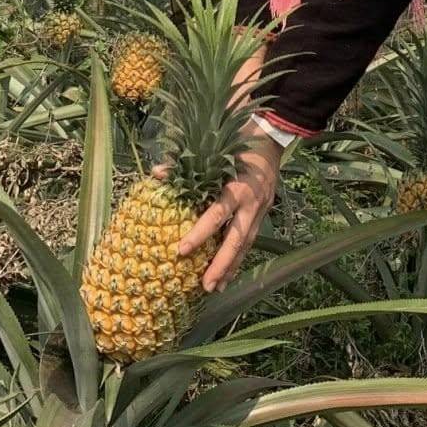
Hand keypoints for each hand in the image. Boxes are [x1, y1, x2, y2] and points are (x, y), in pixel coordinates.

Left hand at [167, 135, 283, 292]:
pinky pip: (250, 241)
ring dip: (230, 267)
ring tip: (215, 288)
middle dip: (221, 264)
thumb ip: (186, 164)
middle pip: (236, 239)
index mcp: (237, 186)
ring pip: (245, 245)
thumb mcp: (213, 150)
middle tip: (205, 285)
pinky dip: (238, 259)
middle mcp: (251, 202)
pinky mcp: (262, 214)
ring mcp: (260, 210)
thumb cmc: (235, 143)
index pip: (216, 215)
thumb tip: (157, 174)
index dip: (199, 233)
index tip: (181, 250)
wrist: (269, 138)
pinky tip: (228, 275)